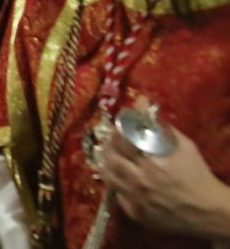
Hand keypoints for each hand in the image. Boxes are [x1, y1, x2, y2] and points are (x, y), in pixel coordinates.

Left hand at [101, 120, 229, 237]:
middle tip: (110, 142)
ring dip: (107, 164)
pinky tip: (121, 179)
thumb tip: (141, 102)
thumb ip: (160, 125)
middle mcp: (140, 180)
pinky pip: (116, 195)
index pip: (120, 140)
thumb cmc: (197, 174)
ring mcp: (136, 198)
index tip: (117, 127)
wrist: (208, 211)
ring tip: (112, 158)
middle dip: (108, 147)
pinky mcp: (135, 213)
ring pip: (108, 177)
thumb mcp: (183, 146)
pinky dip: (116, 184)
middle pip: (109, 158)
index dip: (116, 131)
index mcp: (151, 161)